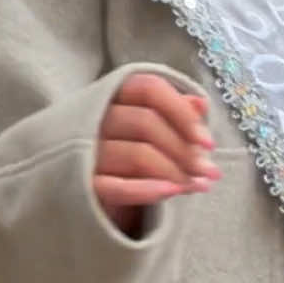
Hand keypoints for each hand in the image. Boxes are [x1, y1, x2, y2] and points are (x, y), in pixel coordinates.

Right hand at [94, 73, 220, 235]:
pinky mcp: (80, 186)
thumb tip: (201, 104)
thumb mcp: (143, 130)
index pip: (149, 89)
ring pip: (138, 155)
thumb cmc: (118, 155)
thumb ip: (171, 113)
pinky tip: (173, 193)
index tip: (208, 141)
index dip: (182, 112)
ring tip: (198, 186)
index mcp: (111, 96)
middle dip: (185, 149)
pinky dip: (147, 190)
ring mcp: (84, 152)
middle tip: (209, 171)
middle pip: (146, 122)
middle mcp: (94, 119)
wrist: (74, 193)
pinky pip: (116, 187)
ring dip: (176, 172)